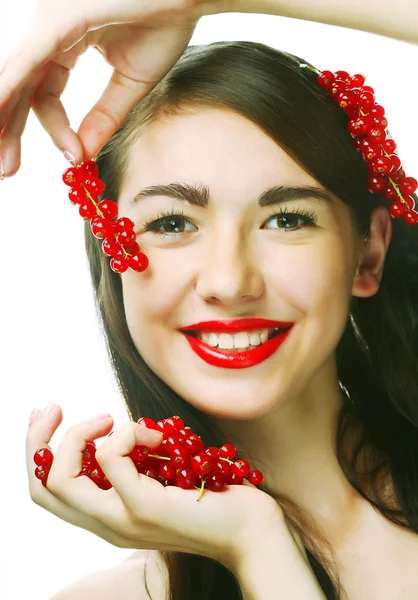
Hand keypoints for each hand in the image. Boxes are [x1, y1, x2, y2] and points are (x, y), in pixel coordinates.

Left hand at [0, 0, 208, 176]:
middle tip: (6, 171)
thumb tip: (84, 152)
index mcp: (66, 40)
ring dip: (4, 119)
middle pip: (21, 89)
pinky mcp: (60, 20)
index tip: (75, 157)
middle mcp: (51, 29)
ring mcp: (52, 21)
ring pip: (17, 78)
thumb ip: (105, 115)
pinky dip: (9, 91)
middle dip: (11, 131)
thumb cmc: (166, 20)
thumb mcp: (131, 82)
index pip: (46, 93)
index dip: (57, 130)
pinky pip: (27, 62)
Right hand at [26, 404, 283, 569]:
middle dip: (37, 438)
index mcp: (107, 516)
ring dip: (80, 433)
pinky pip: (111, 460)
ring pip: (61, 478)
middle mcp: (106, 524)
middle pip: (40, 486)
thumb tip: (117, 425)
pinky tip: (154, 435)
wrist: (251, 530)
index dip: (36, 450)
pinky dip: (126, 433)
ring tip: (112, 419)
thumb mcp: (160, 478)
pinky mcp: (146, 508)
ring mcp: (123, 519)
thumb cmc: (211, 495)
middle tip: (56, 406)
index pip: (47, 492)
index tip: (51, 413)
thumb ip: (134, 462)